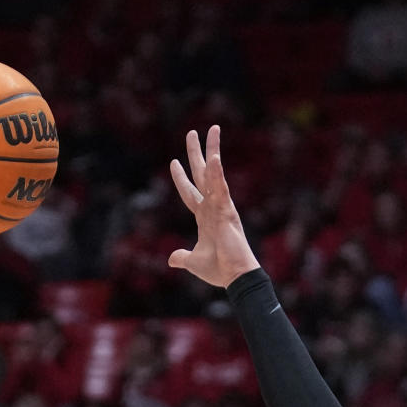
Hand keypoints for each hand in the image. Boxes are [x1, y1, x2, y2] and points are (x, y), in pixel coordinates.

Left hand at [169, 126, 259, 288]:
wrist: (234, 277)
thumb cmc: (219, 270)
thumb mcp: (193, 262)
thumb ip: (183, 257)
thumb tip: (171, 258)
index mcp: (204, 218)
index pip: (190, 193)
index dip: (181, 178)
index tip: (173, 162)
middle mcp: (212, 208)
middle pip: (202, 174)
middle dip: (196, 153)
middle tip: (191, 133)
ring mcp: (221, 207)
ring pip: (214, 173)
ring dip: (212, 151)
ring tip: (212, 129)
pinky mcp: (227, 211)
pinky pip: (221, 188)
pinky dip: (217, 173)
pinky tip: (214, 157)